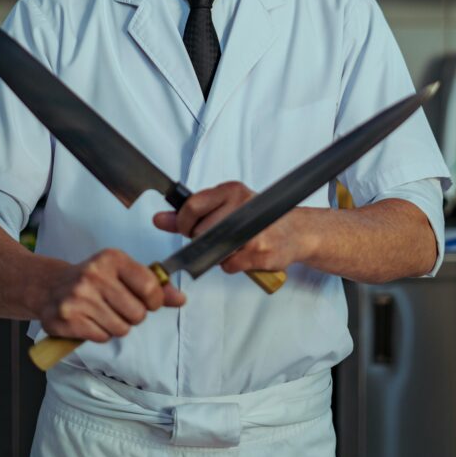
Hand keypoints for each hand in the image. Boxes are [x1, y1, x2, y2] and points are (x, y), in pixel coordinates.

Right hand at [38, 247, 185, 342]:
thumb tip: (181, 299)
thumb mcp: (123, 272)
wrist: (50, 286)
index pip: (150, 287)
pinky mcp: (66, 319)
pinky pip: (101, 337)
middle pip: (137, 313)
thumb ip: (154, 285)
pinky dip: (100, 334)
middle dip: (134, 316)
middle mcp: (94, 275)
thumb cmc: (94, 279)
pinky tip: (90, 321)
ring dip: (117, 326)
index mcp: (112, 258)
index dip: (155, 301)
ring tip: (104, 313)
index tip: (149, 302)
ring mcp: (78, 297)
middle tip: (119, 307)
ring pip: (121, 328)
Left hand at [153, 180, 304, 272]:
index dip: (183, 223)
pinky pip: (228, 265)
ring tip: (234, 244)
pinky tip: (244, 255)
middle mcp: (242, 207)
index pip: (192, 206)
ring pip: (213, 250)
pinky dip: (232, 265)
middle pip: (200, 232)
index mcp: (231, 191)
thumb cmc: (258, 218)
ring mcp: (252, 231)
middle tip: (218, 237)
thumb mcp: (224, 206)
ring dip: (218, 253)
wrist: (295, 232)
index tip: (187, 229)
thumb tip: (159, 219)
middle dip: (202, 241)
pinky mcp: (260, 252)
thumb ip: (190, 214)